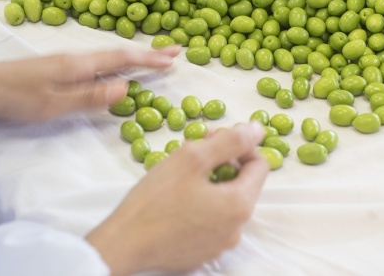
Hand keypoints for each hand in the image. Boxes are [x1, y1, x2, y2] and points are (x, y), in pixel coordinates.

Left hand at [0, 46, 179, 120]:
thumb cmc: (13, 97)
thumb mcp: (53, 104)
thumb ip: (90, 97)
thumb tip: (126, 87)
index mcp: (79, 64)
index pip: (123, 58)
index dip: (149, 59)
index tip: (174, 58)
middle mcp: (76, 57)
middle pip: (120, 53)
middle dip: (148, 53)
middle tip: (175, 51)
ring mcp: (66, 61)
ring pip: (108, 56)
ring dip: (134, 56)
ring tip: (153, 58)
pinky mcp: (57, 68)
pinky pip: (97, 62)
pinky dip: (116, 61)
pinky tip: (115, 68)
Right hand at [87, 123, 269, 274]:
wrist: (122, 245)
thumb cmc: (155, 199)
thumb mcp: (193, 158)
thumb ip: (231, 140)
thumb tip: (257, 129)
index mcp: (240, 205)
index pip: (260, 165)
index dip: (240, 146)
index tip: (213, 140)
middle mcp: (237, 229)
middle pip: (242, 184)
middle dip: (222, 163)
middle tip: (193, 153)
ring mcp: (220, 245)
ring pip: (226, 203)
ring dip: (211, 183)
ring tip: (181, 176)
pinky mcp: (202, 254)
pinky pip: (211, 222)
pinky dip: (201, 206)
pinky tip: (176, 200)